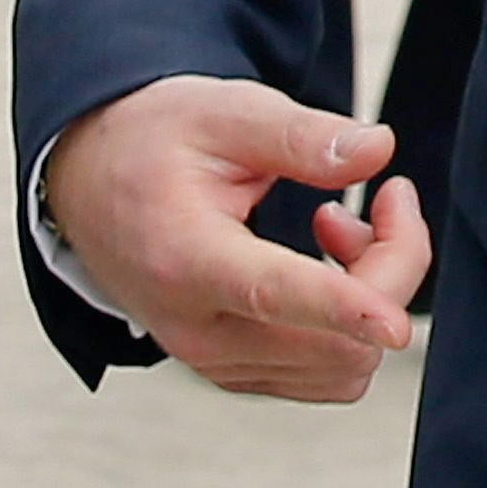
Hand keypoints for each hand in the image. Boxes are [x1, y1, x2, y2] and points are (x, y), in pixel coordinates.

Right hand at [42, 75, 428, 400]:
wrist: (91, 184)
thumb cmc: (153, 145)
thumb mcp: (224, 113)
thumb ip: (302, 135)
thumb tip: (377, 150)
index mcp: (186, 259)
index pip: (273, 295)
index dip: (344, 308)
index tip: (395, 325)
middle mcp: (197, 328)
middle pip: (336, 341)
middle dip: (393, 267)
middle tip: (387, 196)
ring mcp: (215, 361)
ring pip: (343, 366)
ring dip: (374, 295)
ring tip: (339, 226)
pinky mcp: (234, 371)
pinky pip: (326, 374)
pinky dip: (351, 325)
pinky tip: (325, 264)